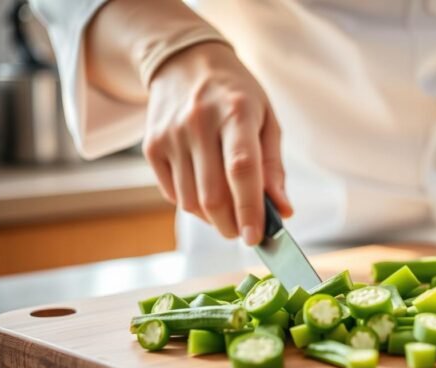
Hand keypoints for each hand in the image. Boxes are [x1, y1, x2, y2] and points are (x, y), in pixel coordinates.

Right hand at [143, 42, 291, 244]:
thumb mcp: (266, 120)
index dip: (249, 209)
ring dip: (212, 219)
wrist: (184, 61)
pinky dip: (192, 205)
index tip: (256, 238)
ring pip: (190, 201)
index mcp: (236, 112)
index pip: (241, 169)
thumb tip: (283, 210)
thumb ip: (274, 167)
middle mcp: (199, 122)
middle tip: (243, 232)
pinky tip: (206, 192)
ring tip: (227, 211)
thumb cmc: (236, 95)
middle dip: (231, 225)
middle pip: (212, 195)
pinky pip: (173, 194)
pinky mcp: (151, 146)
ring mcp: (171, 135)